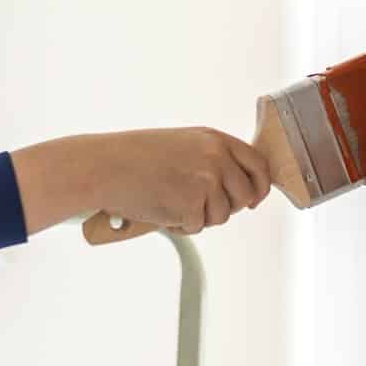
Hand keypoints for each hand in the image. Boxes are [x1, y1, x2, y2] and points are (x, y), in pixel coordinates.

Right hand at [97, 125, 270, 234]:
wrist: (105, 166)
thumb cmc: (135, 157)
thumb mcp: (182, 144)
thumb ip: (212, 159)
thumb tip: (238, 188)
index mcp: (215, 139)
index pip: (259, 165)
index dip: (260, 186)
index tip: (254, 199)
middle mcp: (216, 157)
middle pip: (245, 196)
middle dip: (226, 207)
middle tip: (199, 207)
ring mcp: (206, 180)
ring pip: (221, 216)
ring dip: (198, 217)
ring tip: (170, 203)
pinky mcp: (192, 204)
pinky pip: (196, 227)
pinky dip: (179, 226)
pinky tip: (160, 211)